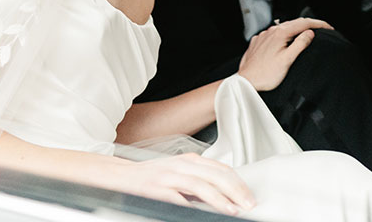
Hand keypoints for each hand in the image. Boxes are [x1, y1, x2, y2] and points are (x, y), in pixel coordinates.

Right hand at [114, 153, 254, 214]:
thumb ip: (199, 179)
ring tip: (234, 209)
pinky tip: (208, 210)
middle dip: (236, 190)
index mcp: (190, 160)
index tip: (249, 196)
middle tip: (249, 204)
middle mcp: (183, 164)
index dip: (238, 183)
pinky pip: (182, 196)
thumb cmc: (152, 176)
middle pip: (216, 175)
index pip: (221, 169)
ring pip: (202, 184)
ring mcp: (170, 176)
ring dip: (221, 198)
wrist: (122, 175)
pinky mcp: (159, 188)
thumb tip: (223, 193)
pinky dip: (198, 203)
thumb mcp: (179, 173)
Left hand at [237, 17, 332, 90]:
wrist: (245, 82)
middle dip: (309, 25)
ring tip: (306, 34)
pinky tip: (286, 41)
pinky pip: (273, 34)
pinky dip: (284, 35)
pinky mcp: (258, 42)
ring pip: (283, 28)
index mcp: (280, 33)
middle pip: (294, 23)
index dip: (318, 24)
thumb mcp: (287, 60)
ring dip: (296, 30)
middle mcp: (270, 31)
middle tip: (322, 29)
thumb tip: (310, 33)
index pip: (303, 23)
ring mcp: (263, 36)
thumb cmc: (265, 74)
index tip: (328, 27)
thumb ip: (300, 44)